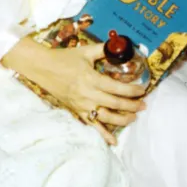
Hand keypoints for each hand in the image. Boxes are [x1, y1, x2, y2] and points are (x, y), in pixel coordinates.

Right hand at [2, 38, 145, 144]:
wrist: (42, 68)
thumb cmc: (64, 58)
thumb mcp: (85, 51)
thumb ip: (103, 49)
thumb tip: (119, 45)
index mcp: (91, 78)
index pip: (117, 87)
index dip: (132, 90)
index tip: (143, 90)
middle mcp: (88, 94)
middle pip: (114, 103)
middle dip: (132, 105)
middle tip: (143, 105)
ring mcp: (82, 105)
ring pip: (106, 117)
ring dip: (122, 120)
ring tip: (134, 117)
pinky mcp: (76, 111)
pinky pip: (91, 125)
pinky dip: (102, 134)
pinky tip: (112, 141)